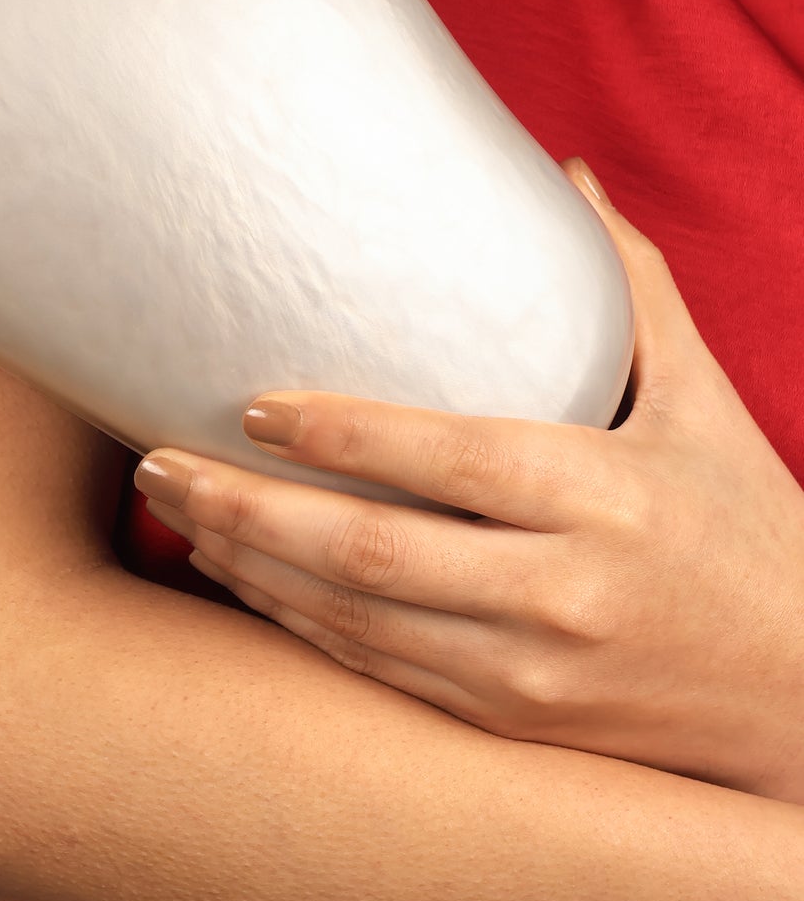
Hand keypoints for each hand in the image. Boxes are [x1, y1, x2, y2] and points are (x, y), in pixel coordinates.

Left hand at [134, 158, 803, 802]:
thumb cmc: (752, 536)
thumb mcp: (705, 403)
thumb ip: (632, 287)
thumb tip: (567, 172)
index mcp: (606, 496)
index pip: (450, 459)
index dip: (340, 434)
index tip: (252, 401)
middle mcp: (562, 592)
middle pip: (373, 552)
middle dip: (248, 507)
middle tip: (156, 460)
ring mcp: (531, 676)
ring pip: (356, 624)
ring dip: (251, 568)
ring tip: (171, 510)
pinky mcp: (510, 728)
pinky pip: (377, 677)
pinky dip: (296, 628)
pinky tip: (237, 580)